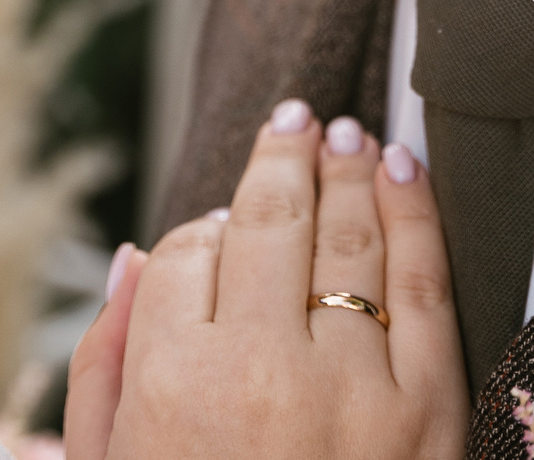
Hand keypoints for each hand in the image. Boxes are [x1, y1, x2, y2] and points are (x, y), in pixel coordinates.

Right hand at [62, 100, 467, 459]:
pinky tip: (403, 170)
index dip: (202, 230)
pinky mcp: (428, 414)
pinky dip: (415, 214)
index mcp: (170, 388)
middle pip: (266, 225)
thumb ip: (106, 370)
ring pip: (345, 240)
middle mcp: (257, 373)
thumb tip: (137, 261)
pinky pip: (425, 285)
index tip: (216, 226)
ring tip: (345, 135)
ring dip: (345, 171)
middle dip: (281, 159)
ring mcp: (351, 390)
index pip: (187, 255)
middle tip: (294, 118)